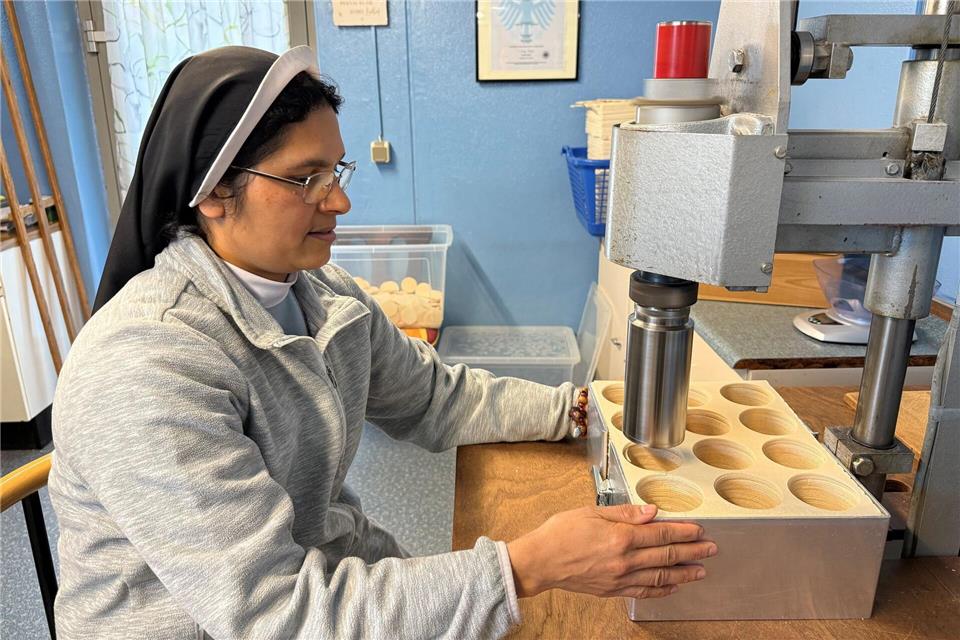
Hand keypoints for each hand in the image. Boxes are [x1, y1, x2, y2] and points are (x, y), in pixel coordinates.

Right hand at [506, 504, 715, 599]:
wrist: (541, 561)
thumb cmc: (560, 533)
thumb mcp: (592, 512)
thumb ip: (625, 513)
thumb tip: (652, 511)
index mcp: (620, 537)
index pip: (661, 534)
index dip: (683, 532)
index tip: (699, 530)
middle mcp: (624, 560)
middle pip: (666, 556)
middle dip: (692, 552)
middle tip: (710, 549)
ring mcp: (620, 578)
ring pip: (660, 577)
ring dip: (683, 573)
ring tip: (700, 570)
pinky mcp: (613, 590)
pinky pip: (644, 592)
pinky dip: (661, 590)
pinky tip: (673, 586)